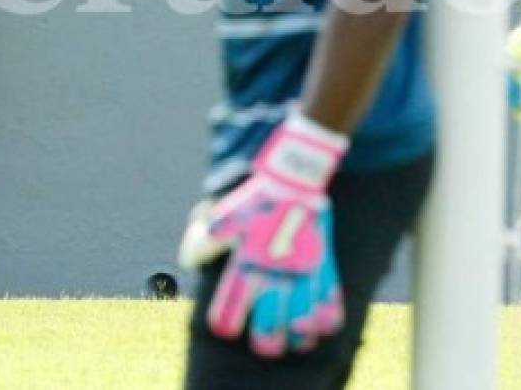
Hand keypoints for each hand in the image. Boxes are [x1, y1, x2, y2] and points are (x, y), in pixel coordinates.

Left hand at [178, 111, 347, 356]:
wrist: (296, 178)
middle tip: (263, 341)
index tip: (225, 326)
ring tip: (294, 338)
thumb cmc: (256, 198)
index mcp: (246, 263)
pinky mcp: (324, 267)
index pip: (230, 310)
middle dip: (265, 341)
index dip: (225, 323)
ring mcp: (303, 273)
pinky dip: (326, 321)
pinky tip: (320, 326)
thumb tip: (188, 261)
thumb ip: (202, 241)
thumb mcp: (223, 216)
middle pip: (269, 328)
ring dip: (297, 337)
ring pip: (302, 326)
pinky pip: (331, 306)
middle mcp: (275, 274)